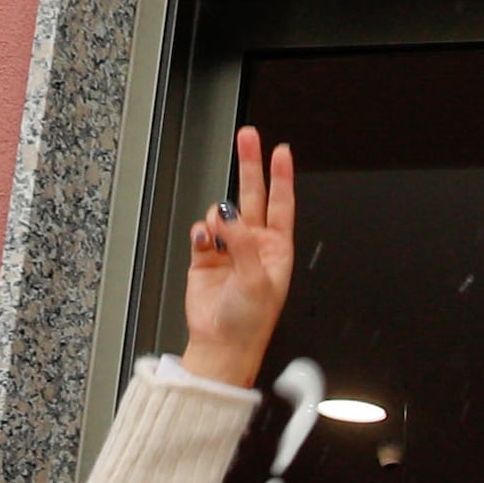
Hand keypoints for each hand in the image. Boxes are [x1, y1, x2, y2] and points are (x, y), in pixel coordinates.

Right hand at [177, 125, 297, 388]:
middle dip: (250, 166)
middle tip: (248, 137)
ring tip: (217, 239)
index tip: (281, 151)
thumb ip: (243, 244)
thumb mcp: (257, 281)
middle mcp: (255, 245)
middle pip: (253, 195)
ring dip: (218, 218)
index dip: (282, 176)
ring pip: (223, 213)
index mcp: (277, 250)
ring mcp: (230, 249)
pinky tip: (204, 243)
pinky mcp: (206, 257)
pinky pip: (202, 231)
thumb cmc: (249, 323)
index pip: (282, 203)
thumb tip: (230, 217)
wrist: (221, 345)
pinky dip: (201, 232)